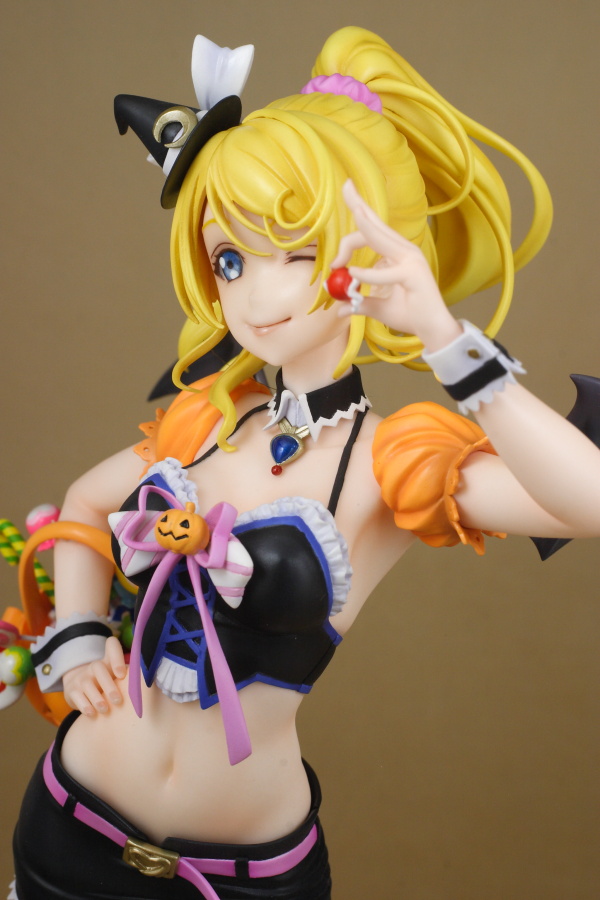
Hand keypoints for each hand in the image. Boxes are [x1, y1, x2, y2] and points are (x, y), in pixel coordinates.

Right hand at [62, 636, 126, 716]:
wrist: (79, 688)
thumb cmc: (107, 683)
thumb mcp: (117, 677)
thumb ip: (132, 677)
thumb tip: (157, 680)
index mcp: (108, 660)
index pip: (111, 645)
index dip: (116, 656)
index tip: (122, 673)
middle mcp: (94, 666)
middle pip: (98, 667)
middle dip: (109, 685)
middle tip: (118, 700)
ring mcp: (82, 678)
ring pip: (87, 683)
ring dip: (97, 697)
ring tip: (105, 709)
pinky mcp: (72, 690)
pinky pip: (77, 695)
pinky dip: (84, 705)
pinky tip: (91, 713)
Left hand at [331, 180, 461, 351]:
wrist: (431, 329)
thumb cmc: (409, 315)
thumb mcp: (379, 308)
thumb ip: (360, 303)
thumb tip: (341, 308)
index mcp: (397, 253)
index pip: (372, 231)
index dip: (349, 241)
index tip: (335, 264)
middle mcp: (404, 250)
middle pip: (375, 223)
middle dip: (358, 203)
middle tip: (346, 185)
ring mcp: (411, 259)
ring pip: (380, 237)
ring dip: (361, 230)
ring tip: (349, 216)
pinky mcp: (413, 274)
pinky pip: (386, 272)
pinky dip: (368, 273)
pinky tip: (353, 273)